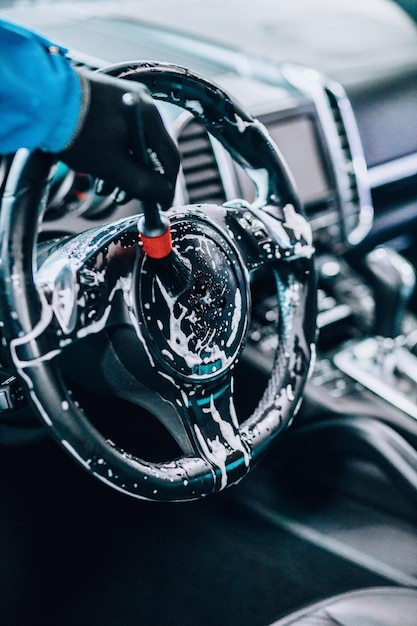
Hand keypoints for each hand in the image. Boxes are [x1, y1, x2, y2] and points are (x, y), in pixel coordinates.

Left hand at [60, 69, 179, 208]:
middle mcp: (142, 102)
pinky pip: (120, 132)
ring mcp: (124, 98)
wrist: (40, 100)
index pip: (170, 159)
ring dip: (123, 169)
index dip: (166, 186)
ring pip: (134, 143)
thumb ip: (144, 185)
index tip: (160, 205)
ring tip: (104, 188)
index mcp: (149, 116)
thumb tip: (164, 195)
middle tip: (123, 198)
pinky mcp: (107, 98)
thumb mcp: (113, 168)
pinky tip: (97, 169)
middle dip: (139, 179)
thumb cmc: (77, 133)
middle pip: (151, 151)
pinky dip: (114, 153)